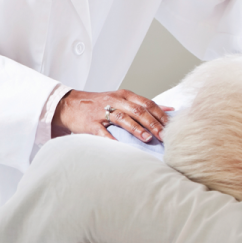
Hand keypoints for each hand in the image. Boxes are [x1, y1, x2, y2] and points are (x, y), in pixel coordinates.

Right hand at [52, 89, 172, 142]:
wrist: (69, 105)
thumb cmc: (98, 104)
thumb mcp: (121, 99)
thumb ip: (143, 105)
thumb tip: (168, 110)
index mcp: (124, 95)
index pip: (147, 103)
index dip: (160, 115)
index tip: (172, 126)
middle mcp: (114, 101)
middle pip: (137, 110)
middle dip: (153, 123)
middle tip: (164, 136)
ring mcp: (101, 112)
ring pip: (122, 118)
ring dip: (136, 128)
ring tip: (147, 138)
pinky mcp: (90, 123)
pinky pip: (102, 132)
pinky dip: (112, 140)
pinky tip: (121, 147)